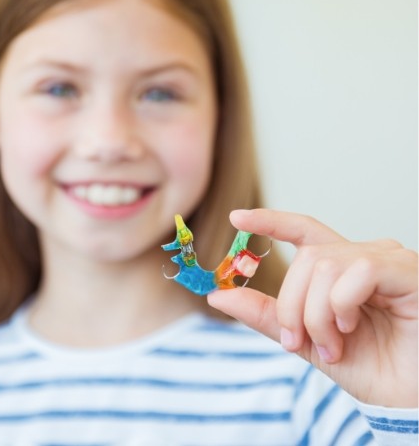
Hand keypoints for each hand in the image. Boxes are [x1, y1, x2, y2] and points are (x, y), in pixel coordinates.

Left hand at [207, 209, 417, 407]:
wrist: (409, 401)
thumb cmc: (368, 368)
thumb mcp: (305, 340)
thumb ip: (267, 314)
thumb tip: (218, 295)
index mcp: (342, 269)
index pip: (304, 231)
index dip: (271, 221)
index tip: (237, 218)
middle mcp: (365, 256)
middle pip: (306, 258)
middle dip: (291, 304)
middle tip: (298, 341)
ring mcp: (388, 259)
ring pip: (324, 265)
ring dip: (316, 314)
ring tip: (332, 346)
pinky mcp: (407, 270)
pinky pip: (357, 271)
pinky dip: (341, 305)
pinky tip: (352, 328)